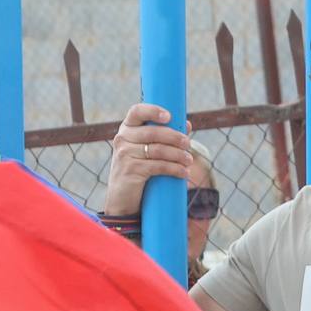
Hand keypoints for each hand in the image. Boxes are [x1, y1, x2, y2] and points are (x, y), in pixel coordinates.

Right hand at [99, 102, 213, 215]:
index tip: (169, 116)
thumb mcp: (147, 152)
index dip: (153, 110)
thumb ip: (163, 137)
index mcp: (126, 129)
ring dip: (178, 155)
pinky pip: (158, 166)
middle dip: (174, 137)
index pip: (136, 111)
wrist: (121, 200)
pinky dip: (174, 169)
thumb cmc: (137, 172)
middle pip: (153, 132)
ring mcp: (125, 154)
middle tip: (188, 144)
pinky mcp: (131, 170)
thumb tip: (187, 125)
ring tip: (189, 160)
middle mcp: (122, 139)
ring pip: (158, 150)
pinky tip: (184, 173)